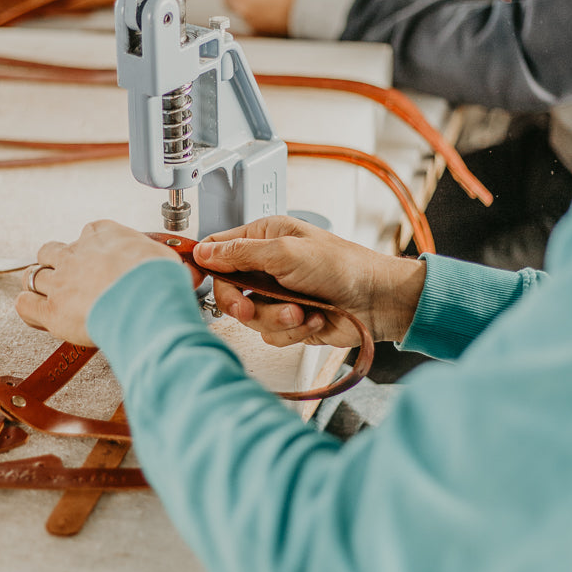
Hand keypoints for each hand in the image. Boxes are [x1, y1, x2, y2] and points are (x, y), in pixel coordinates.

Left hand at [16, 221, 193, 344]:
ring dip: (39, 283)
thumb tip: (192, 272)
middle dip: (58, 261)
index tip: (99, 256)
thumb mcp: (168, 261)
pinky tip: (35, 312)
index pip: (91, 231)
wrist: (146, 301)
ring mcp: (61, 281)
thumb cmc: (159, 281)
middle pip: (53, 249)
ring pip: (34, 274)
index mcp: (105, 235)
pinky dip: (28, 308)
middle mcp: (78, 253)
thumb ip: (168, 264)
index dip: (91, 245)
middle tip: (70, 276)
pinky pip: (25, 304)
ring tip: (48, 294)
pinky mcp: (51, 310)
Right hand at [193, 216, 426, 348]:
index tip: (193, 280)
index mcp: (264, 237)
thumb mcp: (285, 252)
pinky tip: (313, 319)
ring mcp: (277, 294)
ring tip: (300, 311)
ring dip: (275, 319)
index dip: (202, 264)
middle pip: (227, 290)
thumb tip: (203, 251)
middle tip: (248, 310)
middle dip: (240, 304)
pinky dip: (292, 331)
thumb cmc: (343, 266)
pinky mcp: (289, 320)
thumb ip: (240, 253)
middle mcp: (267, 265)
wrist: (378, 301)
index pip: (217, 248)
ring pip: (249, 317)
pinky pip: (270, 334)